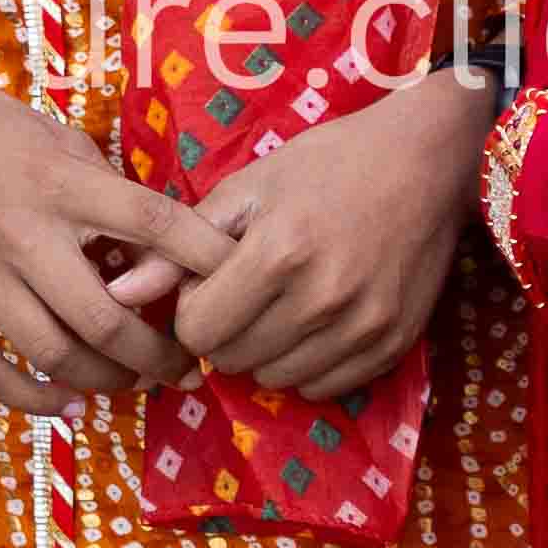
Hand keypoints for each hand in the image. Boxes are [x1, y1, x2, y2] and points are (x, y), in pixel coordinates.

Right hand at [0, 28, 229, 418]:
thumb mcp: (49, 134)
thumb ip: (100, 185)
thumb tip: (153, 238)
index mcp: (60, 182)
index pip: (152, 220)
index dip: (204, 255)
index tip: (237, 281)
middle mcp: (23, 232)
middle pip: (107, 318)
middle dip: (157, 355)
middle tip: (182, 367)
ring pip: (55, 354)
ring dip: (105, 381)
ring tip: (130, 382)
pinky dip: (33, 399)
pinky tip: (64, 403)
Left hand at [131, 75, 488, 403]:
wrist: (428, 160)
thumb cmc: (329, 163)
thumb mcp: (249, 186)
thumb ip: (179, 246)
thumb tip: (119, 293)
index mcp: (278, 253)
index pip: (198, 330)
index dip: (192, 308)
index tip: (210, 283)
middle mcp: (322, 299)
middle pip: (233, 360)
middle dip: (224, 331)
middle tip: (245, 291)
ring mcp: (363, 327)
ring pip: (276, 379)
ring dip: (264, 350)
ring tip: (282, 303)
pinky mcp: (394, 344)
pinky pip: (324, 387)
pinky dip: (307, 364)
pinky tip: (316, 321)